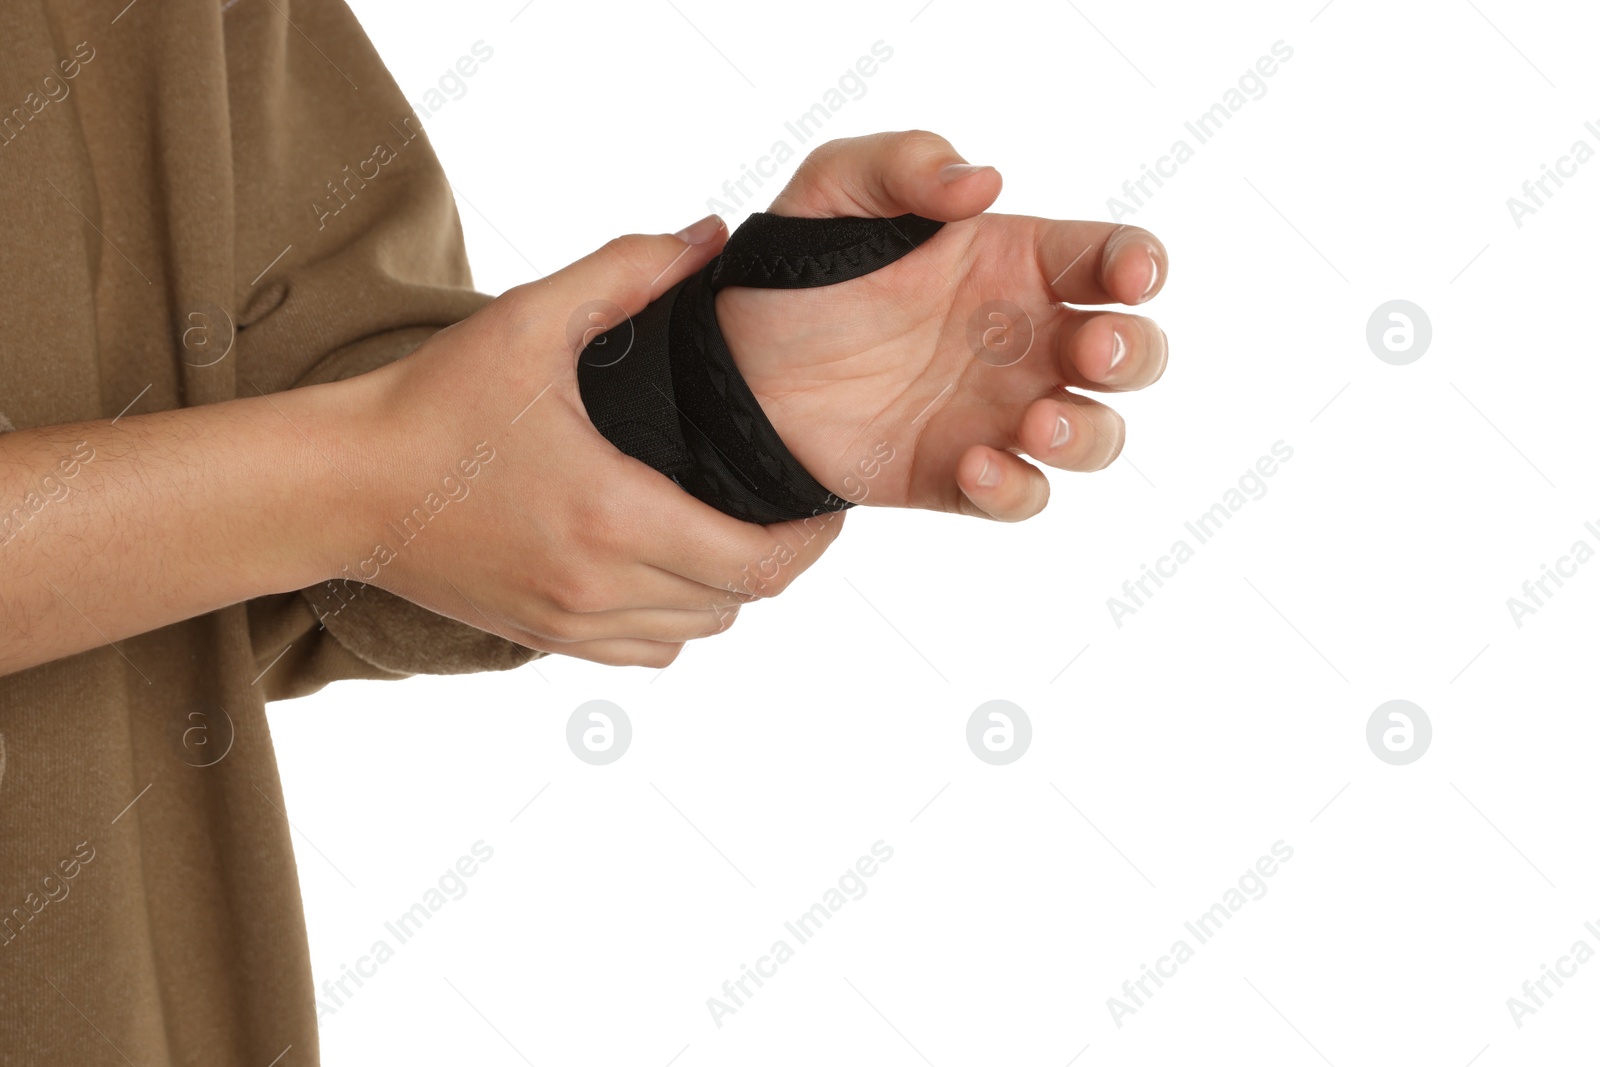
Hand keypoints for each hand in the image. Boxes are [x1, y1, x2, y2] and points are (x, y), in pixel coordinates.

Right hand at [342, 227, 841, 666]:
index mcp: (614, 514)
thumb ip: (627, 271)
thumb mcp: (528, 321)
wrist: (340, 488)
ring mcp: (570, 622)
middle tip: (783, 507)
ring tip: (726, 531)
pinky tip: (666, 568)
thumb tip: (707, 236)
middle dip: (777, 558)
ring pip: (696, 634)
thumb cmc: (431, 403)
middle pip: (738, 602)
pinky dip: (675, 622)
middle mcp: (600, 584)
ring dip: (726, 591)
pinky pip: (645, 655)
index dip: (808, 540)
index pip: (757, 562)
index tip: (820, 502)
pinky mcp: (541, 640)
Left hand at [715, 130, 1169, 519]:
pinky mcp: (957, 476)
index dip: (1140, 266)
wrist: (730, 369)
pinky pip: (1021, 496)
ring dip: (1088, 435)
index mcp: (1015, 263)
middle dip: (1133, 354)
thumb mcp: (836, 187)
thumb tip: (984, 183)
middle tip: (1090, 352)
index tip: (1127, 277)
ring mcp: (996, 413)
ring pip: (1095, 435)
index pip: (1112, 259)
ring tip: (1037, 424)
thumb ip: (907, 163)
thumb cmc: (793, 272)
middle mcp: (1024, 341)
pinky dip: (1016, 490)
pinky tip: (976, 465)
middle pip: (1131, 354)